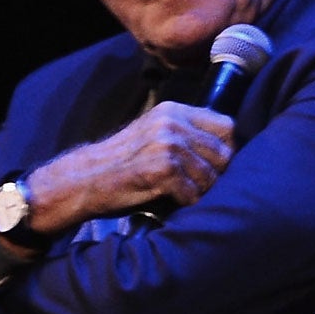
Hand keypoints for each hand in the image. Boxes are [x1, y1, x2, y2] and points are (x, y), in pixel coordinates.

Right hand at [23, 103, 236, 229]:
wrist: (84, 178)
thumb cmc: (124, 162)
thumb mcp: (155, 135)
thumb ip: (187, 134)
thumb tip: (230, 149)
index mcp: (174, 111)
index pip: (227, 126)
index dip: (226, 150)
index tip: (213, 164)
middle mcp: (172, 123)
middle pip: (224, 155)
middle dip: (215, 175)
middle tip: (193, 184)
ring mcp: (168, 144)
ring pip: (211, 177)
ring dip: (198, 191)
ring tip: (177, 191)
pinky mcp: (163, 168)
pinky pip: (193, 193)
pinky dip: (185, 202)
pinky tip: (168, 198)